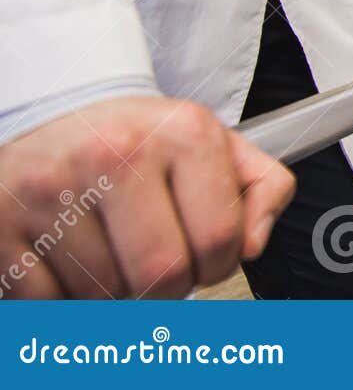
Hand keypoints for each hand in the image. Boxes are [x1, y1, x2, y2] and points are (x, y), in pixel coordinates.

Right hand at [0, 97, 294, 297]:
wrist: (55, 115)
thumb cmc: (136, 140)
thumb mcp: (211, 143)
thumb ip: (260, 187)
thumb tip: (254, 243)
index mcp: (181, 133)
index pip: (221, 240)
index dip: (216, 264)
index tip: (201, 254)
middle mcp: (116, 153)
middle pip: (164, 276)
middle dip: (165, 285)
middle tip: (152, 260)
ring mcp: (52, 188)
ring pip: (106, 294)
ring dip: (111, 289)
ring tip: (106, 245)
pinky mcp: (2, 223)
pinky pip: (50, 302)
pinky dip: (62, 295)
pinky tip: (66, 254)